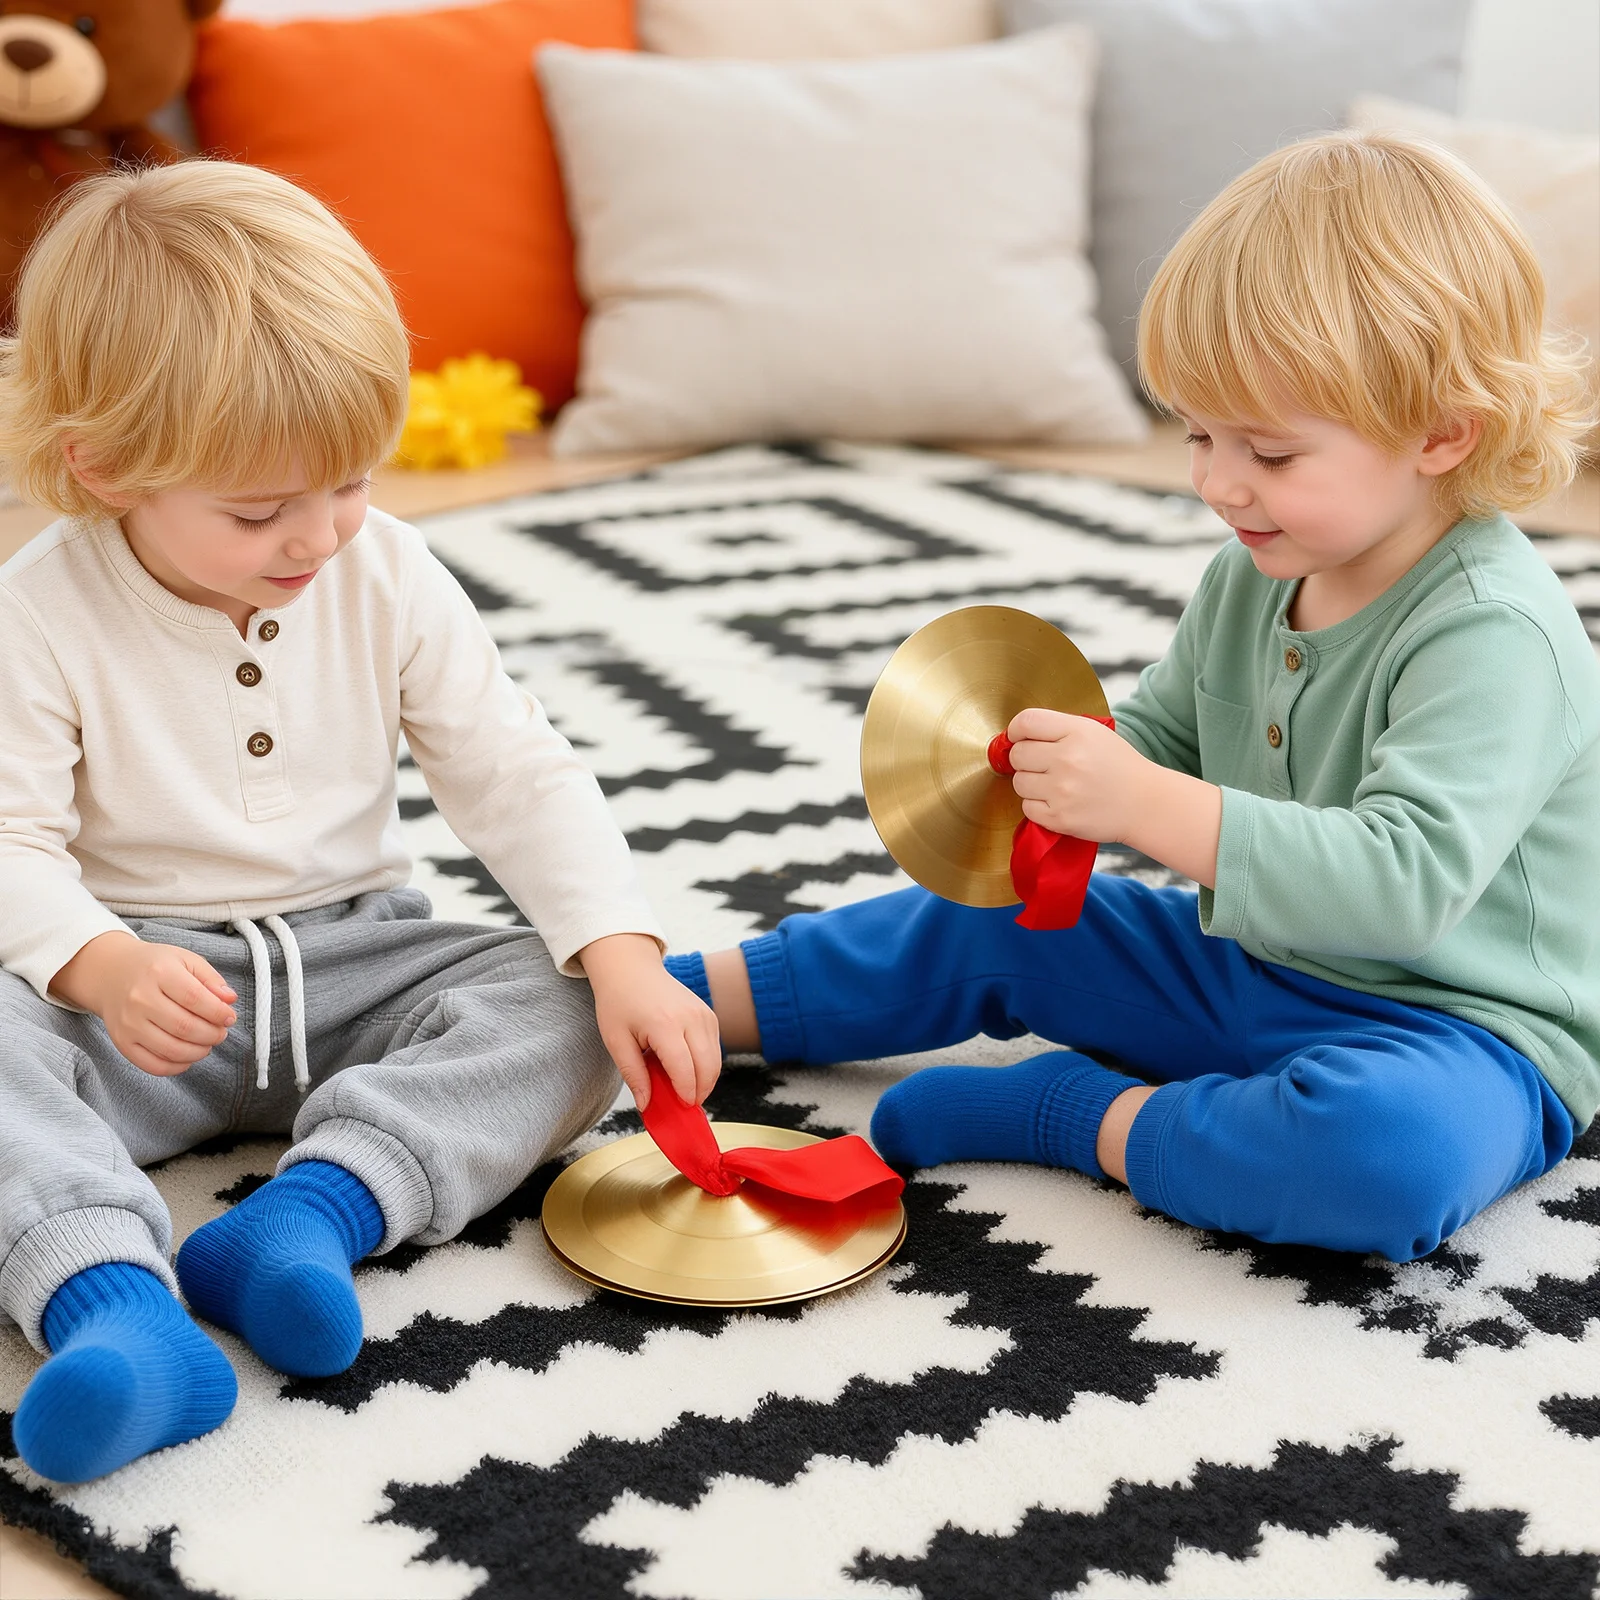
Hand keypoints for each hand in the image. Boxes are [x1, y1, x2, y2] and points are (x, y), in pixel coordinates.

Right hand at [49, 931, 236, 1076]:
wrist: (111, 973)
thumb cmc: (154, 967)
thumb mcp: (186, 960)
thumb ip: (211, 979)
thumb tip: (230, 1000)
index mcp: (160, 972)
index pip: (195, 999)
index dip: (219, 1013)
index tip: (229, 1017)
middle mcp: (140, 998)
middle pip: (185, 1027)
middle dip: (212, 1034)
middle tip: (220, 1032)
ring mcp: (128, 1023)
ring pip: (172, 1050)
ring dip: (199, 1052)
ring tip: (207, 1043)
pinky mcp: (121, 1042)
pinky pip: (153, 1065)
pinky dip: (177, 1067)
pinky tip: (188, 1056)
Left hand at [579, 932, 720, 1110]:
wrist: (631, 968)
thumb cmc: (619, 1001)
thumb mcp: (616, 1041)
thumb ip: (633, 1074)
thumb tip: (647, 1105)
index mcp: (664, 1024)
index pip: (684, 1069)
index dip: (685, 1094)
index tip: (680, 1108)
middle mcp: (690, 1017)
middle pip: (707, 1067)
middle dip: (699, 1092)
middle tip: (682, 1105)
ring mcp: (703, 1014)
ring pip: (716, 1060)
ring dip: (705, 1080)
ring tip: (683, 1089)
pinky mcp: (709, 1014)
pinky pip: (715, 1048)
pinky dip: (706, 1064)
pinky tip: (687, 1069)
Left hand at [1005, 708, 1223, 887]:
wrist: (1145, 803)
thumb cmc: (1118, 766)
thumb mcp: (1094, 733)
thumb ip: (1057, 728)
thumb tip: (1016, 734)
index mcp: (1077, 732)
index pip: (1026, 722)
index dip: (1015, 731)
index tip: (1018, 738)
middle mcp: (1068, 759)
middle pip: (1017, 755)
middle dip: (1024, 760)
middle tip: (1043, 765)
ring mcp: (1062, 790)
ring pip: (1019, 783)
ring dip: (1030, 784)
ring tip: (1055, 785)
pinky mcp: (1060, 817)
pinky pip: (1027, 808)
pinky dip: (1038, 806)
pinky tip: (1058, 802)